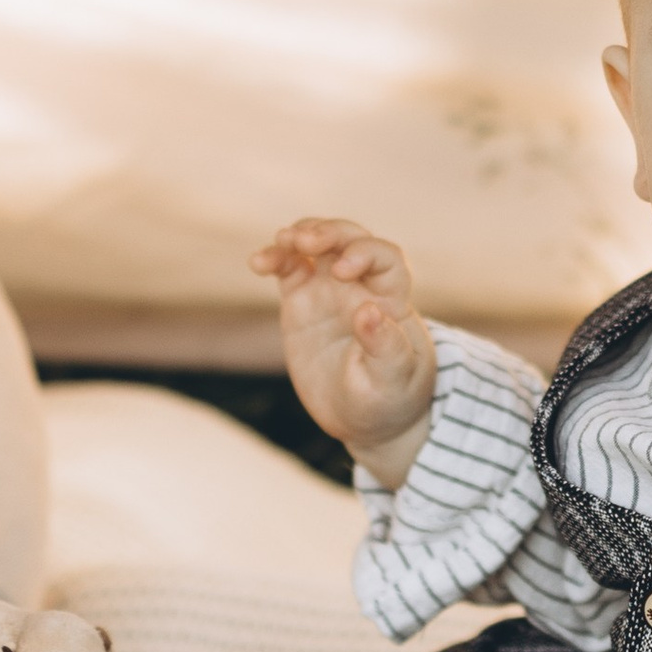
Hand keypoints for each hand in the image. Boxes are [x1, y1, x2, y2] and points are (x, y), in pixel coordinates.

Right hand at [249, 216, 438, 484]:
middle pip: (351, 239)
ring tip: (281, 242)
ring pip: (317, 245)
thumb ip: (386, 347)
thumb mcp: (392, 381)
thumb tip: (368, 310)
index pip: (386, 258)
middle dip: (329, 232)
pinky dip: (274, 258)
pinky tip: (259, 262)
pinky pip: (288, 268)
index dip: (365, 253)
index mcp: (392, 300)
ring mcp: (331, 290)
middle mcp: (363, 286)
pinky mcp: (302, 300)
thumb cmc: (389, 399)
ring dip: (301, 234)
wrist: (365, 419)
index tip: (341, 271)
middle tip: (304, 242)